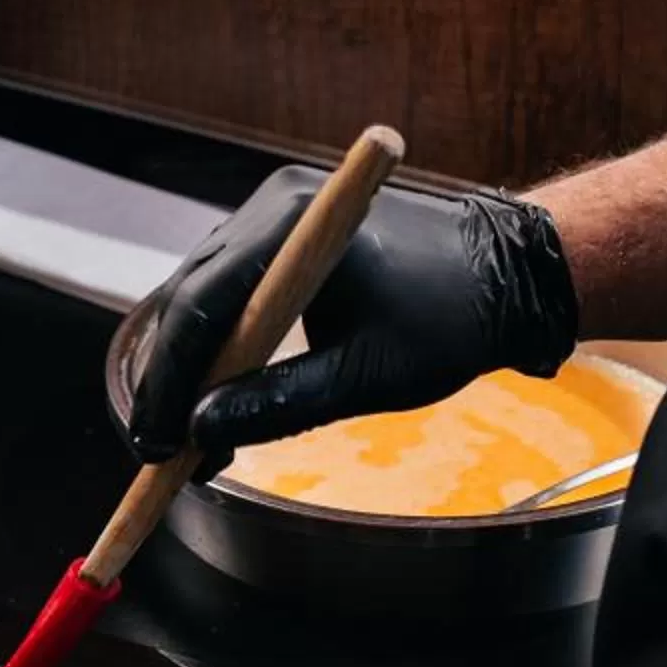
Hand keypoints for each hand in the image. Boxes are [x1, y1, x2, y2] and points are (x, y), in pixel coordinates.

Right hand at [127, 170, 578, 464]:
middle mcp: (269, 210)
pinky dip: (216, 354)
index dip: (169, 383)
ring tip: (191, 447)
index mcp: (293, 225)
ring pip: (200, 304)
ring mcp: (271, 222)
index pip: (200, 306)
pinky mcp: (280, 242)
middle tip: (162, 456)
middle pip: (187, 302)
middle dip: (170, 384)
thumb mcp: (364, 377)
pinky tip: (218, 411)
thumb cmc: (449, 318)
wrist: (507, 276)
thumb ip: (280, 404)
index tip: (159, 446)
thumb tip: (201, 435)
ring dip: (190, 374)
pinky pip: (226, 300)